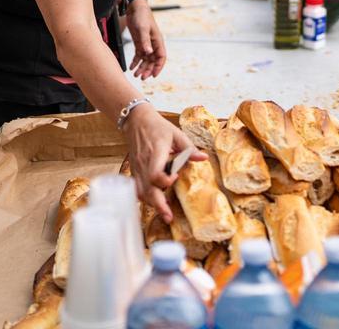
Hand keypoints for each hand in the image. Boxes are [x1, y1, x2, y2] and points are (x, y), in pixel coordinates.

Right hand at [124, 105, 205, 222]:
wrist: (137, 121)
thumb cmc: (158, 127)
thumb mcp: (176, 134)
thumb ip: (189, 148)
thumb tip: (204, 158)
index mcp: (155, 153)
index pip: (154, 173)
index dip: (164, 181)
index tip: (175, 178)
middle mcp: (144, 163)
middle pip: (146, 189)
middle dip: (158, 204)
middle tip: (169, 217)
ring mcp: (137, 169)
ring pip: (141, 192)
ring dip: (152, 203)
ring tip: (165, 213)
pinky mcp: (134, 172)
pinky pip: (137, 189)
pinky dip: (145, 198)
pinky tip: (155, 202)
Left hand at [126, 1, 166, 79]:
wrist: (135, 8)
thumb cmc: (141, 17)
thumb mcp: (143, 29)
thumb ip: (145, 41)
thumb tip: (148, 53)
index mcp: (158, 41)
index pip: (161, 57)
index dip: (158, 67)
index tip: (153, 75)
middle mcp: (153, 44)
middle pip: (152, 61)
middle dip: (148, 70)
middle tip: (141, 77)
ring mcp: (146, 44)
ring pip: (145, 60)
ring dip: (141, 68)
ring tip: (135, 75)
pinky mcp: (139, 42)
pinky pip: (139, 56)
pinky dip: (136, 62)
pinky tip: (131, 67)